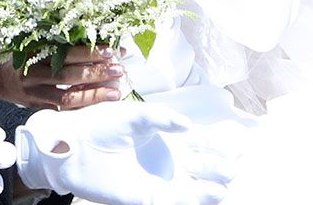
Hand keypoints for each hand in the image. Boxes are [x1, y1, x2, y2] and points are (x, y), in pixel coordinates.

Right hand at [0, 46, 125, 109]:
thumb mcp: (24, 38)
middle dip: (95, 73)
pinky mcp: (36, 106)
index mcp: (28, 54)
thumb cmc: (6, 51)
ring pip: (67, 98)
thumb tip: (84, 30)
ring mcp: (33, 94)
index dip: (88, 52)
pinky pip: (61, 109)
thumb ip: (48, 37)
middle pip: (67, 76)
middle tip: (118, 68)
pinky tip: (99, 104)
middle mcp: (30, 76)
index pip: (63, 53)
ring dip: (93, 94)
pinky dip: (81, 107)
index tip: (110, 49)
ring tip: (116, 90)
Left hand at [16, 102, 232, 204]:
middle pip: (205, 167)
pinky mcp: (145, 197)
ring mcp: (160, 180)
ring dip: (209, 190)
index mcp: (169, 138)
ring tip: (221, 189)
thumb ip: (159, 117)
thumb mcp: (132, 115)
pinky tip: (201, 196)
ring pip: (194, 189)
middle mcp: (170, 161)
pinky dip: (188, 200)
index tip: (240, 145)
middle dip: (220, 168)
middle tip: (231, 170)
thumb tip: (188, 125)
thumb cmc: (100, 126)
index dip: (222, 145)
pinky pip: (173, 201)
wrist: (72, 147)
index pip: (203, 142)